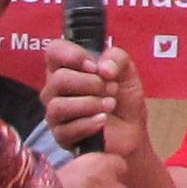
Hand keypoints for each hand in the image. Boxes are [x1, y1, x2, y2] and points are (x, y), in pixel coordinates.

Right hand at [42, 40, 147, 155]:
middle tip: (111, 89)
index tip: (94, 66)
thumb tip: (103, 68)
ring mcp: (55, 113)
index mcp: (68, 67)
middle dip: (91, 83)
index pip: (54, 51)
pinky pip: (66, 129)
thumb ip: (117, 58)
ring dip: (90, 103)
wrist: (132, 131)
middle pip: (59, 79)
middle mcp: (56, 89)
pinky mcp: (61, 136)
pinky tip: (103, 120)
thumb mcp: (127, 71)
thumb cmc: (124, 98)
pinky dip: (89, 123)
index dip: (73, 55)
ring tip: (110, 104)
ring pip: (58, 106)